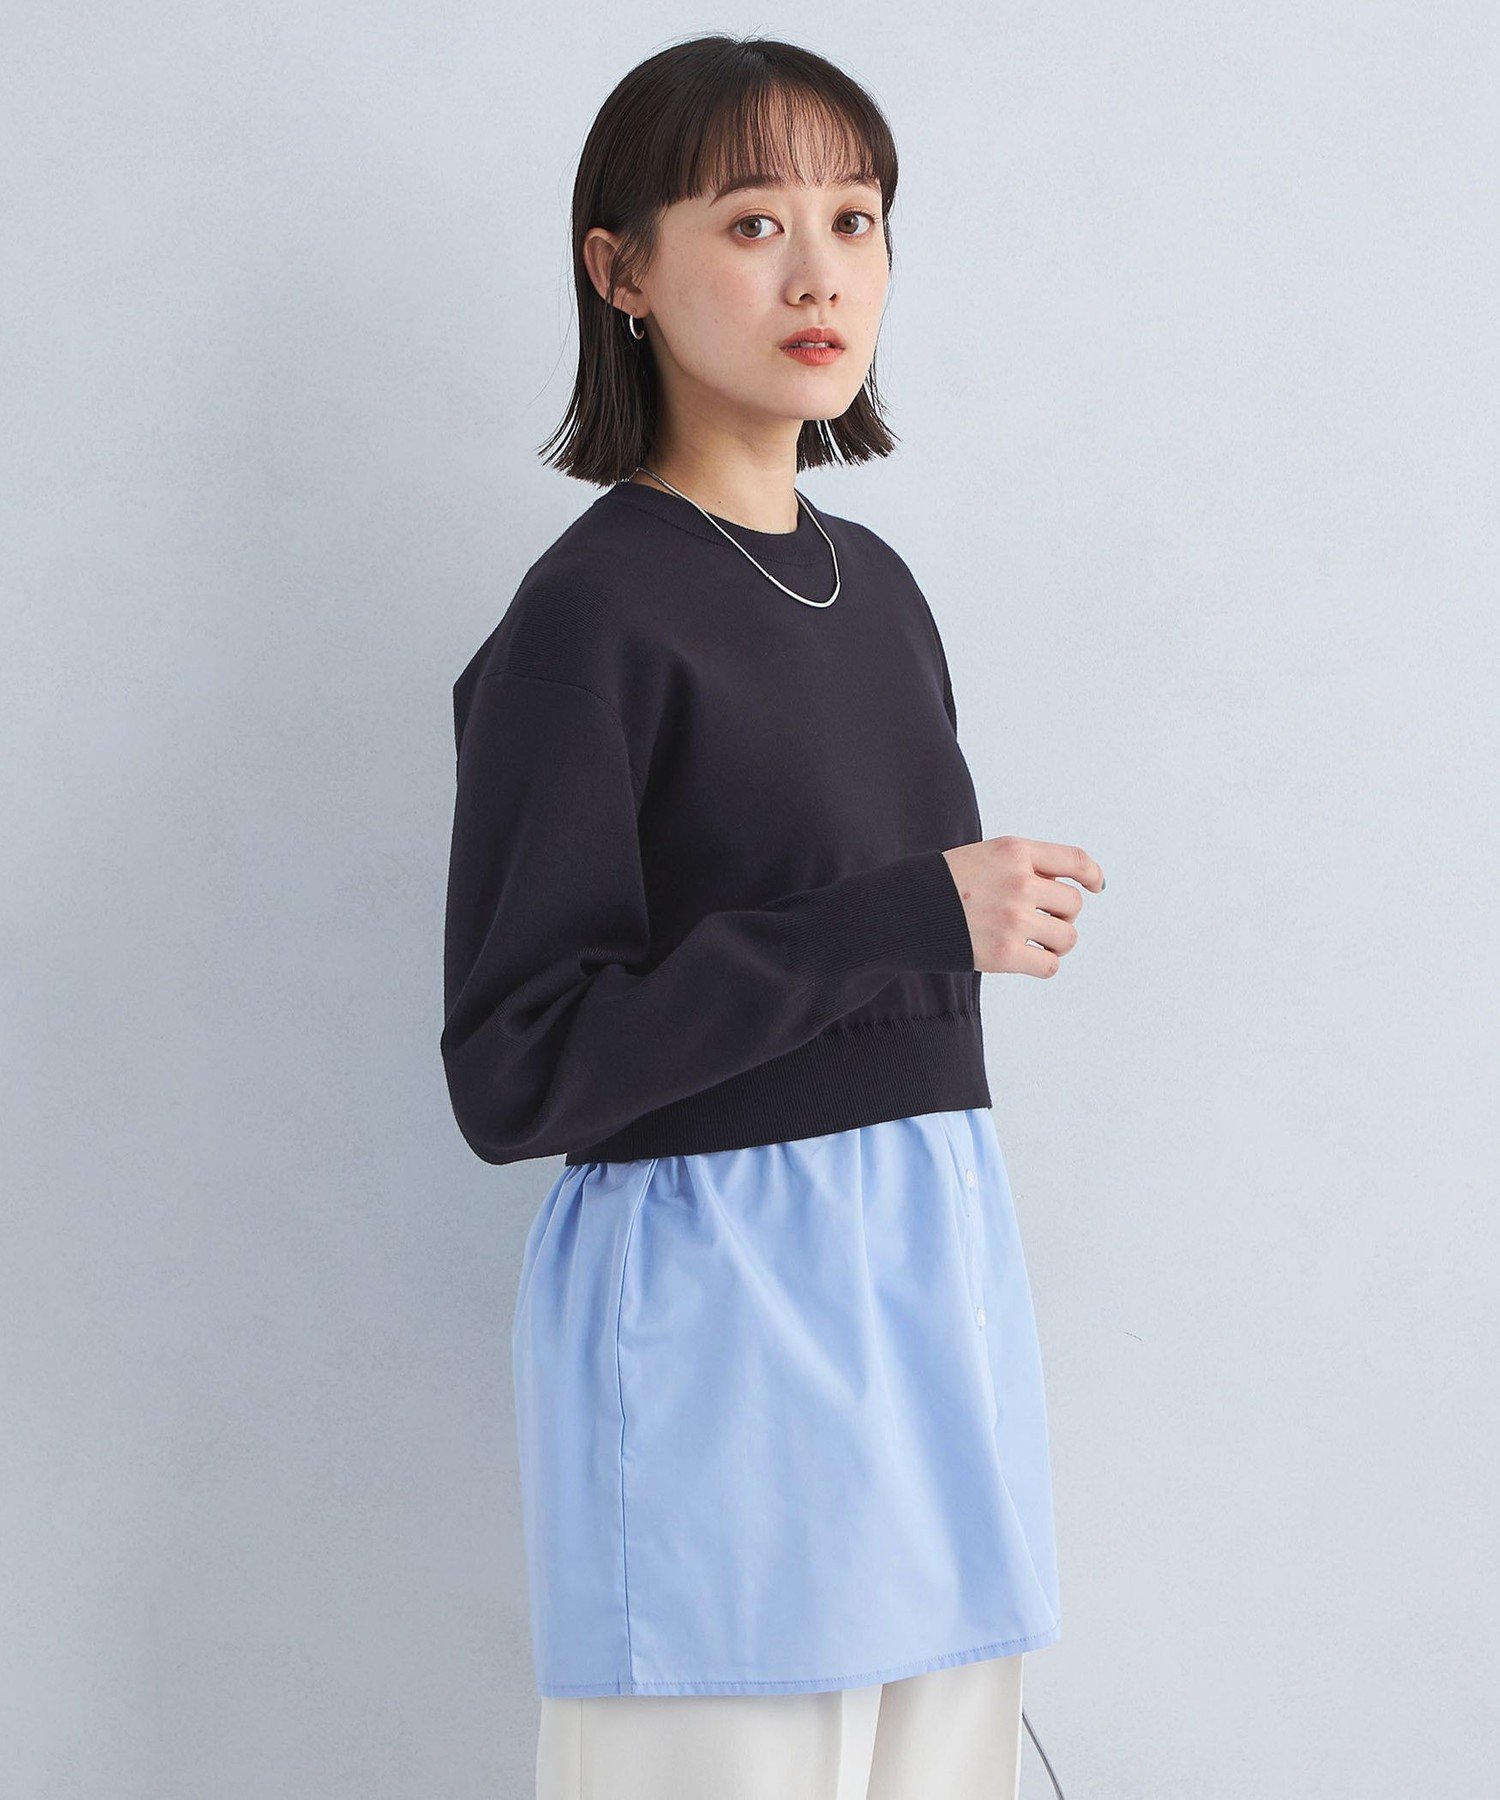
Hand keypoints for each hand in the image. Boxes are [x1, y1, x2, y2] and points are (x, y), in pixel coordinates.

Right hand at [942, 836, 1104, 976]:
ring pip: (1067, 937)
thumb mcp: (984, 856)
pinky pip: (1049, 965)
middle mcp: (1020, 882)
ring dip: (1056, 942)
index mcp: (1015, 851)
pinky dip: (1043, 964)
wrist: (901, 910)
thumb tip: (1073, 888)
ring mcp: (1014, 919)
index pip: (1074, 861)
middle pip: (1073, 904)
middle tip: (1039, 921)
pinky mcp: (1006, 954)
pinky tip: (1027, 959)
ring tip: (1035, 943)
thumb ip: (1024, 866)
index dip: (1092, 875)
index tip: (1096, 887)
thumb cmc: (942, 884)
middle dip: (1062, 915)